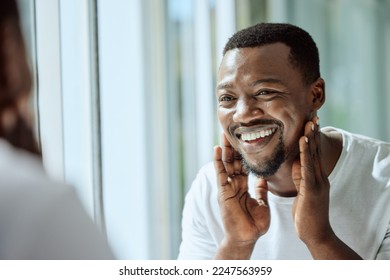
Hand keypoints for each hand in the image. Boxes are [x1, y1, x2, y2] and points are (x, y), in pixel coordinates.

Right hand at [213, 133, 269, 258]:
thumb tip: (264, 178)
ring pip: (226, 164)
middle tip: (234, 131)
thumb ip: (261, 190)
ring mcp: (227, 188)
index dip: (245, 154)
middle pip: (233, 162)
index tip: (247, 140)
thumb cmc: (254, 224)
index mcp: (243, 187)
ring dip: (224, 149)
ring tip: (224, 134)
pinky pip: (220, 174)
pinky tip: (216, 149)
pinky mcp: (223, 192)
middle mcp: (234, 185)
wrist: (247, 238)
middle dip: (233, 147)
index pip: (244, 166)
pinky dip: (217, 161)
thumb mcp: (262, 203)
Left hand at [292, 117, 332, 245]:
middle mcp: (319, 177)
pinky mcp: (312, 189)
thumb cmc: (307, 214)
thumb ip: (300, 176)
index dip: (312, 137)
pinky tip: (304, 140)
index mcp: (316, 177)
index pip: (313, 153)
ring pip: (313, 155)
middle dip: (314, 132)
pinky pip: (308, 167)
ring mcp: (317, 182)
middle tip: (313, 114)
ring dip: (311, 137)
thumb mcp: (303, 191)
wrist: (315, 234)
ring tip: (311, 121)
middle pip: (315, 150)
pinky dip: (306, 152)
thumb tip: (296, 161)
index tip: (310, 121)